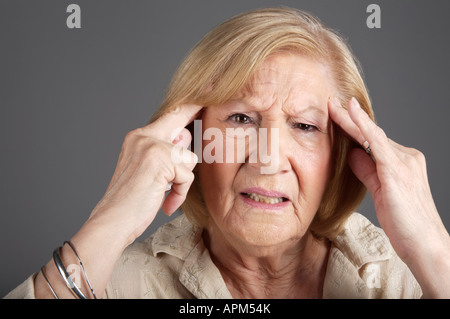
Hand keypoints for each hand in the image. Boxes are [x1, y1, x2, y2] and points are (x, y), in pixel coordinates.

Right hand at [89, 104, 201, 243]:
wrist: (112, 222)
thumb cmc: (132, 201)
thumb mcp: (150, 170)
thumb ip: (167, 151)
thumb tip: (186, 136)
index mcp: (139, 137)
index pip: (171, 113)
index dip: (192, 102)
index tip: (210, 88)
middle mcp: (143, 136)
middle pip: (182, 121)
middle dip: (192, 129)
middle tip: (199, 119)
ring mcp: (151, 146)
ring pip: (189, 157)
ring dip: (182, 180)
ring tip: (165, 193)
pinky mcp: (159, 160)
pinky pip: (187, 175)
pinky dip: (180, 193)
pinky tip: (166, 203)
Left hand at [328, 97, 449, 296]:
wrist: (425, 245)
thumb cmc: (405, 223)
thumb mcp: (380, 192)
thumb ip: (367, 172)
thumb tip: (352, 154)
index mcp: (402, 162)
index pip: (373, 141)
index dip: (354, 127)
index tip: (336, 114)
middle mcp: (406, 157)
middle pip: (371, 134)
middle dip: (349, 118)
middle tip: (330, 103)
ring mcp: (404, 162)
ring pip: (372, 135)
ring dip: (350, 119)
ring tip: (332, 106)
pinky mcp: (397, 171)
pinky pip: (377, 143)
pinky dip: (363, 126)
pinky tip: (351, 113)